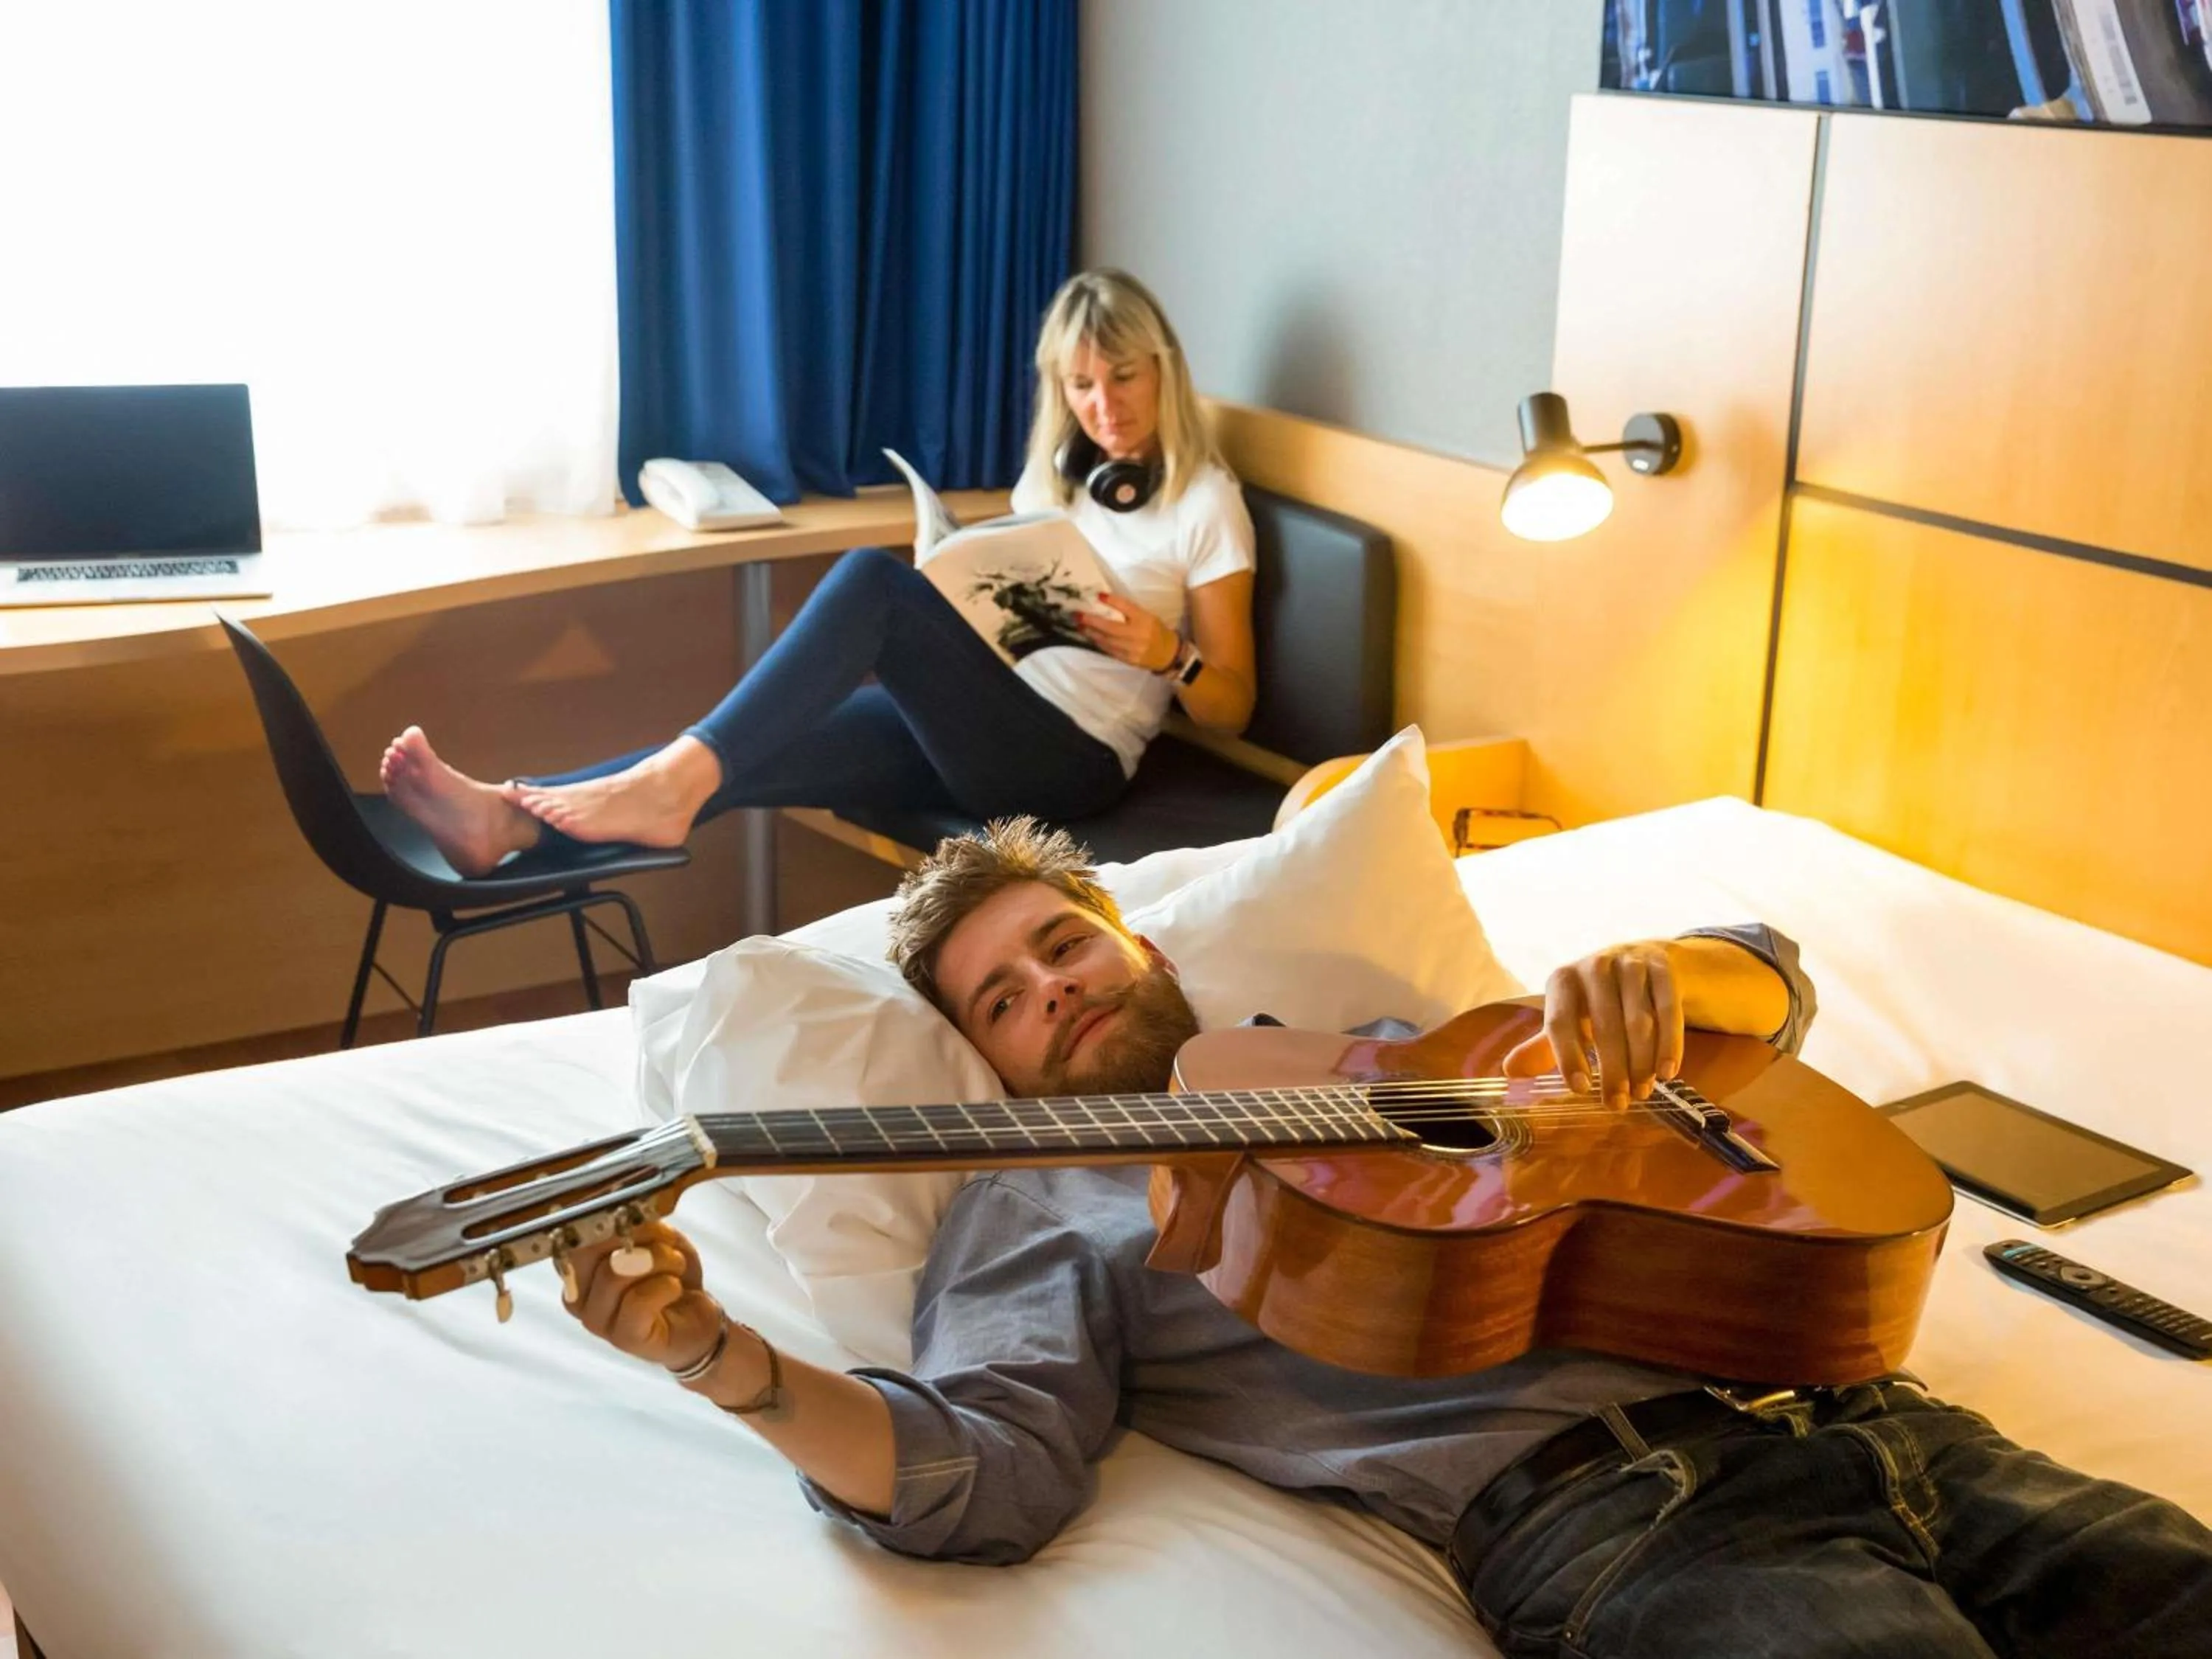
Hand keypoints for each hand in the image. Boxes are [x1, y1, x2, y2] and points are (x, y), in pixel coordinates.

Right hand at [563, 1218, 725, 1373]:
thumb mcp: (657, 1240)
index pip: (572, 1237)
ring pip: (615, 1274)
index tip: (631, 1212)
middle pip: (587, 1252)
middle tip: (664, 1243)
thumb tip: (625, 1214)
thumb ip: (637, 1226)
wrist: (697, 1320)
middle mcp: (579, 1297)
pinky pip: (637, 1301)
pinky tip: (675, 1288)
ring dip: (658, 1260)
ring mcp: (597, 1321)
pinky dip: (665, 1286)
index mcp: (579, 1270)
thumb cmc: (670, 1278)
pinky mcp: (623, 1338)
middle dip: (634, 1237)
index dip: (602, 1220)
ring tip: (676, 1266)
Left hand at [1077, 591, 1176, 670]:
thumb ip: (1128, 611)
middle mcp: (1138, 634)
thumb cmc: (1155, 630)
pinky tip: (1092, 638)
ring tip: (1080, 627)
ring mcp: (1133, 649)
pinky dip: (1100, 643)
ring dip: (1092, 633)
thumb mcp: (1146, 616)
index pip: (1127, 607)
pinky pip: (1110, 651)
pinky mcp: (1129, 660)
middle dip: (1092, 621)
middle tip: (1078, 616)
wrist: (1168, 654)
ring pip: (1107, 641)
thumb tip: (1104, 600)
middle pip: (1111, 627)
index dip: (1112, 601)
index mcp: (1145, 619)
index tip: (1098, 595)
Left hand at [1501, 941, 1682, 1106]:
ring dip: (1641, 1062)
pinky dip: (1669, 1043)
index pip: (1560, 1022)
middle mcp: (1595, 967)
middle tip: (1618, 1104)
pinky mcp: (1663, 969)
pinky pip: (1669, 1010)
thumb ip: (1541, 1047)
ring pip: (1639, 1021)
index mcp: (1563, 980)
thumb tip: (1509, 1071)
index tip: (1581, 1090)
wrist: (1641, 958)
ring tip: (1642, 1092)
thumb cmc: (1595, 1000)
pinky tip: (1668, 1072)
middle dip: (1612, 1070)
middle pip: (1604, 1026)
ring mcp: (1631, 964)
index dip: (1568, 1057)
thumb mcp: (1567, 1017)